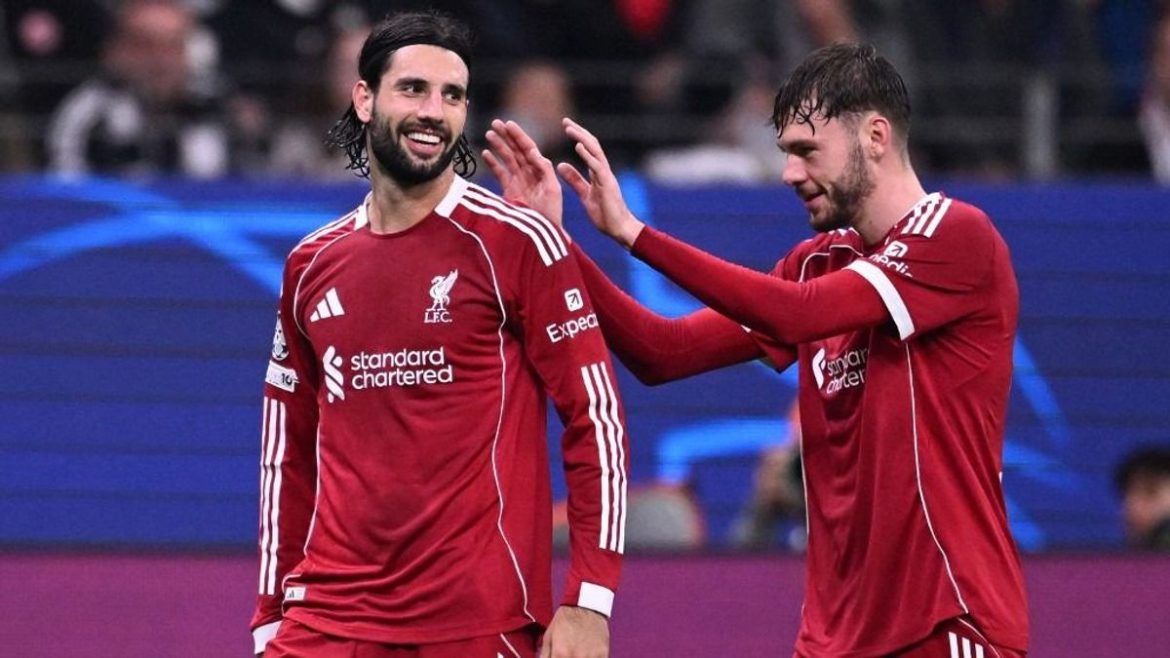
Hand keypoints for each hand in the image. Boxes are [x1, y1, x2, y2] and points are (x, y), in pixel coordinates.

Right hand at [483, 119, 566, 236]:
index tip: (509, 124)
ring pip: (508, 159)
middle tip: (496, 122)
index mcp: (541, 171)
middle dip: (507, 136)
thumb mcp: (552, 191)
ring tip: (489, 133)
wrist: (543, 235)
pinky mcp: (510, 191)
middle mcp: (530, 173)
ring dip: (499, 146)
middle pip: (517, 150)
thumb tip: (534, 152)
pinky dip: (493, 163)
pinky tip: (485, 153)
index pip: (529, 148)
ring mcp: (519, 181)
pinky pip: (500, 174)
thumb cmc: (551, 215)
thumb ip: (544, 171)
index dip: (519, 136)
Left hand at [540, 605, 609, 657]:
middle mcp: (576, 657)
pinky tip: (587, 655)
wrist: (586, 606)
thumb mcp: (548, 637)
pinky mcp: (602, 655)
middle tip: (567, 655)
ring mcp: (591, 657)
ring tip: (577, 654)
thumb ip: (545, 656)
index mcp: (560, 654)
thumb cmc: (565, 620)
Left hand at [556, 118, 644, 248]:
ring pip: (595, 151)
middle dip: (579, 132)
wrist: (619, 229)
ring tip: (569, 128)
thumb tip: (561, 165)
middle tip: (565, 121)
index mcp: (598, 173)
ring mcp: (607, 176)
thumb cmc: (605, 215)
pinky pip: (598, 166)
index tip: (566, 126)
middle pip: (592, 145)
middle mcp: (603, 171)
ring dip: (582, 138)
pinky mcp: (608, 184)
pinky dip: (588, 155)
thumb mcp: (584, 194)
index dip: (578, 137)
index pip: (588, 149)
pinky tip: (578, 146)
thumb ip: (574, 179)